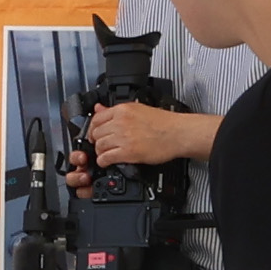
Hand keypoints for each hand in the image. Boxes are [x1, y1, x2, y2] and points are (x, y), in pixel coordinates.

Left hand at [84, 101, 215, 167]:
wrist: (179, 133)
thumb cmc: (164, 122)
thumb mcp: (138, 109)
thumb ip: (116, 110)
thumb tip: (99, 108)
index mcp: (123, 110)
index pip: (96, 118)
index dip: (92, 128)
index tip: (94, 134)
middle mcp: (121, 122)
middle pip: (96, 133)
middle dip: (97, 140)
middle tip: (101, 145)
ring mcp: (123, 137)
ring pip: (99, 146)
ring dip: (100, 152)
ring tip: (107, 153)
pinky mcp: (128, 152)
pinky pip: (106, 158)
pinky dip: (104, 161)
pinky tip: (108, 161)